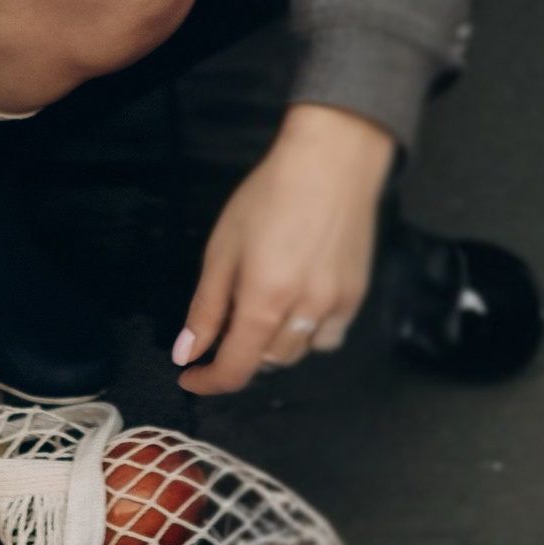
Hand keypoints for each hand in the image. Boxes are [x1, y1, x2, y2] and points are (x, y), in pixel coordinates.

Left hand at [174, 102, 395, 395]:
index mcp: (264, 301)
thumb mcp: (223, 248)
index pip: (236, 368)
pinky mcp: (357, 296)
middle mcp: (304, 312)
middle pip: (267, 361)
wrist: (332, 163)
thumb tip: (187, 354)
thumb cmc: (270, 196)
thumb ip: (206, 307)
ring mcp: (335, 307)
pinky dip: (308, 332)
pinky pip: (328, 336)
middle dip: (241, 351)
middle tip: (230, 316)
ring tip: (267, 306)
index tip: (191, 376)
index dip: (209, 381)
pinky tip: (300, 302)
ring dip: (275, 343)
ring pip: (299, 352)